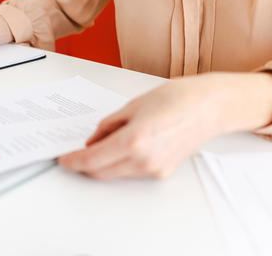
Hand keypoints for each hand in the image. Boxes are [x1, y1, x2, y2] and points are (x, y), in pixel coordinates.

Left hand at [58, 73, 271, 179]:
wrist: (209, 107)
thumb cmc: (176, 98)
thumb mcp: (132, 106)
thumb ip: (108, 126)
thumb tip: (93, 141)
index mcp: (133, 140)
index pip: (91, 159)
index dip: (72, 161)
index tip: (63, 158)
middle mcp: (143, 160)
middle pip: (100, 172)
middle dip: (84, 164)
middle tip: (74, 153)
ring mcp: (154, 169)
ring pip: (115, 174)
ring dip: (102, 164)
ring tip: (101, 143)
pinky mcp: (162, 172)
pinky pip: (132, 171)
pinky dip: (120, 163)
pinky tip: (122, 146)